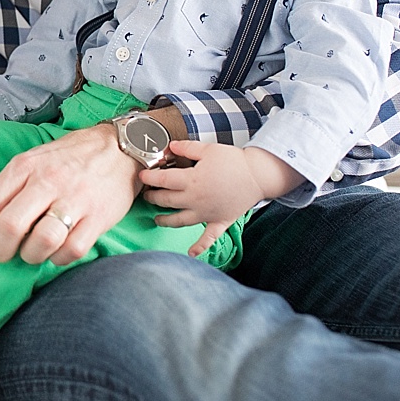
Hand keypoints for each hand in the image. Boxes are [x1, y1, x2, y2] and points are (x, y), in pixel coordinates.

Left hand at [0, 124, 139, 265]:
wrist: (118, 148)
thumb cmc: (69, 159)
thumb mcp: (32, 160)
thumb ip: (10, 188)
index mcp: (24, 166)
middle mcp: (47, 181)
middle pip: (9, 226)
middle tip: (3, 254)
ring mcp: (75, 200)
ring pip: (40, 242)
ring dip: (31, 256)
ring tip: (32, 252)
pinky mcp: (98, 218)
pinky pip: (71, 251)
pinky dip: (59, 258)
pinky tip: (58, 249)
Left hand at [141, 141, 292, 256]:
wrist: (257, 176)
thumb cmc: (233, 161)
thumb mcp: (208, 149)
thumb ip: (187, 148)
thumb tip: (170, 147)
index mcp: (192, 180)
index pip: (163, 181)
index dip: (149, 178)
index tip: (142, 176)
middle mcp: (195, 199)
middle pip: (167, 201)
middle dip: (153, 198)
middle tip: (147, 195)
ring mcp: (206, 213)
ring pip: (180, 220)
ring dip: (166, 221)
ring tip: (157, 219)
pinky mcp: (219, 222)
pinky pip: (208, 238)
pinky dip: (199, 247)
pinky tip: (191, 254)